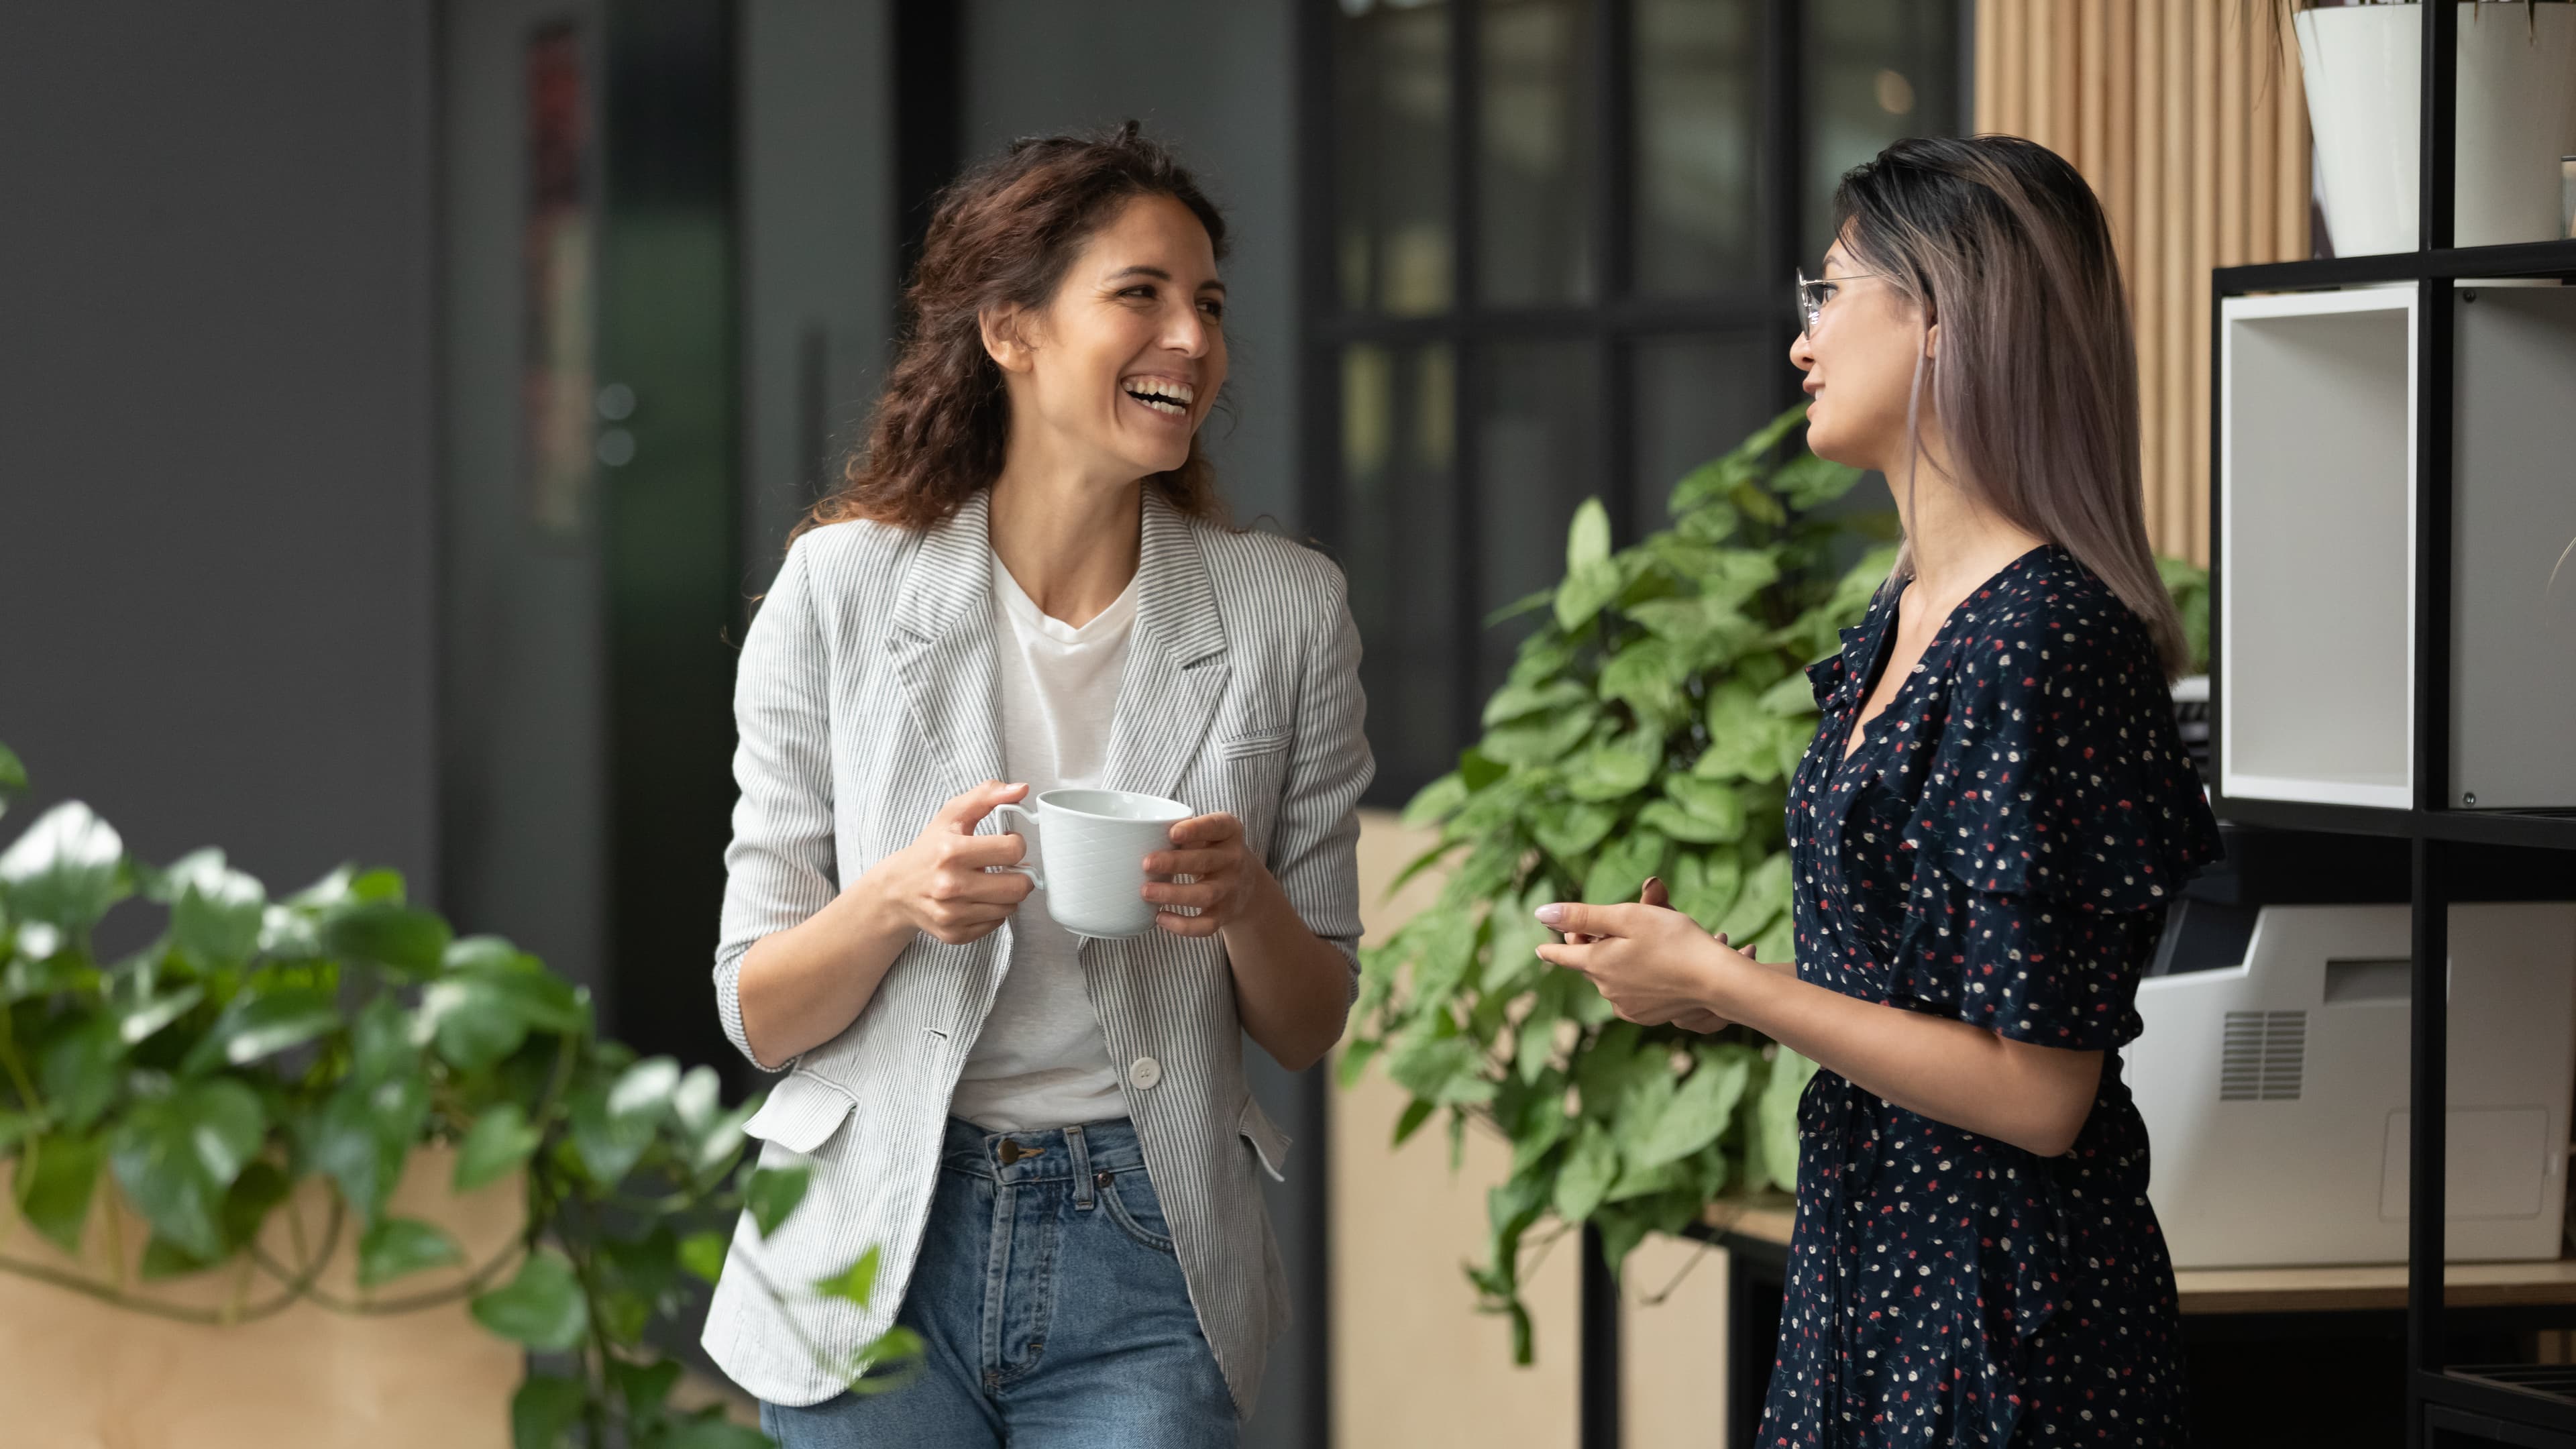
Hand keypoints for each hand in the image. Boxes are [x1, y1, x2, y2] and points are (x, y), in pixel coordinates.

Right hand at [859, 781, 1036, 944]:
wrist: (897, 888)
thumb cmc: (930, 848)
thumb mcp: (953, 814)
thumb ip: (986, 795)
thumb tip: (1021, 789)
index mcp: (951, 851)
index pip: (1012, 850)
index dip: (1016, 844)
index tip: (1007, 843)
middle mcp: (950, 885)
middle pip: (1017, 887)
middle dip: (1019, 875)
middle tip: (1008, 868)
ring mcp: (951, 913)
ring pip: (1009, 907)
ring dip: (1007, 894)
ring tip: (991, 882)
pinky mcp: (954, 933)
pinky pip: (996, 924)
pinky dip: (993, 911)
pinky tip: (979, 899)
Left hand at [1142, 812, 1261, 937]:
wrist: (1247, 883)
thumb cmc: (1212, 850)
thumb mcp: (1208, 834)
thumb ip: (1183, 831)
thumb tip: (1136, 836)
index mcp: (1229, 832)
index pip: (1218, 826)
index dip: (1196, 830)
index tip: (1172, 832)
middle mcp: (1234, 859)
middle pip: (1206, 861)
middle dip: (1175, 863)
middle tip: (1145, 863)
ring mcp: (1230, 888)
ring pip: (1205, 895)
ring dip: (1173, 894)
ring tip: (1146, 892)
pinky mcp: (1225, 914)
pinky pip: (1206, 925)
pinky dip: (1183, 925)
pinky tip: (1160, 917)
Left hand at [1535, 900, 1757, 1030]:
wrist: (1713, 979)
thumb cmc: (1673, 939)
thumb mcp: (1626, 917)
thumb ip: (1582, 915)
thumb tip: (1541, 912)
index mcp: (1596, 963)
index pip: (1564, 955)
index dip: (1553, 948)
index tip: (1541, 949)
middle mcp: (1605, 989)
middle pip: (1591, 964)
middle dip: (1597, 946)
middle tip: (1615, 928)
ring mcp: (1625, 1006)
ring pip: (1611, 979)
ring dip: (1617, 964)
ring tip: (1644, 947)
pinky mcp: (1644, 1016)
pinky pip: (1628, 995)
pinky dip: (1633, 982)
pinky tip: (1654, 971)